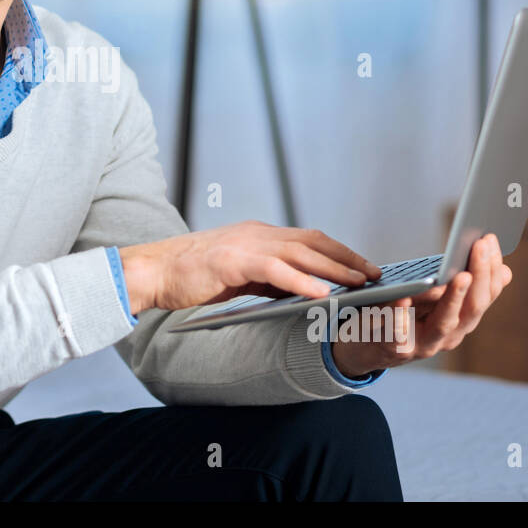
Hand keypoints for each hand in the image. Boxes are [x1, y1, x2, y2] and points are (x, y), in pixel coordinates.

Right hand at [118, 220, 381, 314]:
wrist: (152, 272)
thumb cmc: (191, 277)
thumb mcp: (238, 275)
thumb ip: (269, 278)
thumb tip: (305, 290)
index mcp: (258, 235)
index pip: (309, 238)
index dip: (340, 252)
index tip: (364, 267)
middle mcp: (256, 234)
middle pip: (313, 241)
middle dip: (348, 258)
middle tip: (375, 274)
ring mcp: (245, 244)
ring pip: (301, 251)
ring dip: (334, 268)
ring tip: (359, 283)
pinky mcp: (232, 261)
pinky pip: (275, 270)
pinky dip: (302, 280)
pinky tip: (321, 292)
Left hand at [328, 232, 511, 378]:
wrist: (364, 346)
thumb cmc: (401, 315)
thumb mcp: (433, 299)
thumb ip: (461, 286)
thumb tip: (503, 269)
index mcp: (462, 320)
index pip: (486, 295)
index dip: (491, 268)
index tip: (489, 239)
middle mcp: (450, 335)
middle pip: (473, 308)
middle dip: (480, 275)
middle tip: (479, 245)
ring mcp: (425, 345)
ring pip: (446, 322)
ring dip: (454, 298)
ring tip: (460, 276)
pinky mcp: (396, 349)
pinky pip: (400, 333)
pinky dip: (402, 313)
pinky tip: (403, 295)